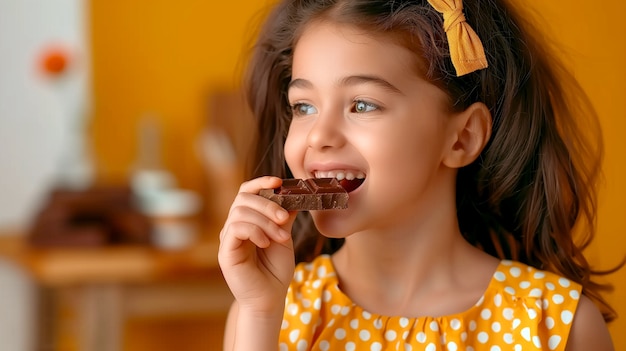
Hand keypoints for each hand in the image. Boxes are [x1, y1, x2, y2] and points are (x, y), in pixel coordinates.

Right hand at [218, 176, 296, 314]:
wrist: (270, 298)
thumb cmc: (276, 271)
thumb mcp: (283, 237)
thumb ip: (283, 217)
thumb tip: (292, 195)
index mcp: (247, 221)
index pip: (246, 192)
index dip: (260, 182)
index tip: (278, 181)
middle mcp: (233, 227)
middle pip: (243, 198)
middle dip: (267, 204)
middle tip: (284, 218)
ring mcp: (227, 239)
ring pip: (240, 212)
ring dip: (265, 221)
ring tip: (281, 237)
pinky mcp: (225, 251)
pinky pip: (236, 228)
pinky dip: (254, 231)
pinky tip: (266, 243)